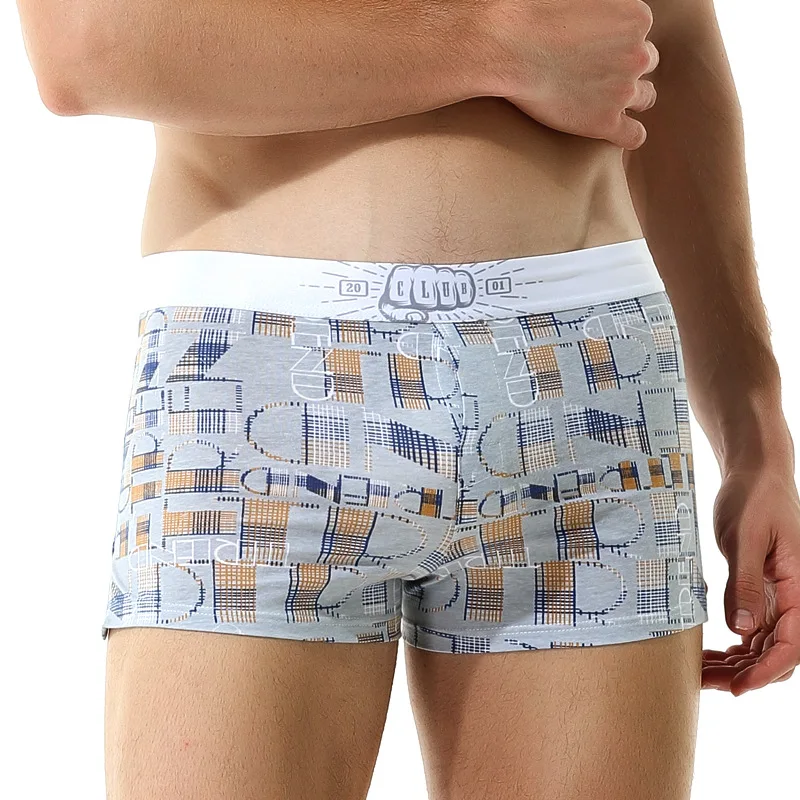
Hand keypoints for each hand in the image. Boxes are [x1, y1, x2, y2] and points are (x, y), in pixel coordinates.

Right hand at [486, 0, 658, 148]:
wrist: (510, 46)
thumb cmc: (534, 11)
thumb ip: (600, 3)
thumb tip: (592, 14)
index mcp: (636, 18)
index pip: (638, 31)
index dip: (618, 40)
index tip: (596, 46)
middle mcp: (637, 54)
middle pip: (645, 62)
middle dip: (626, 67)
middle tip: (598, 72)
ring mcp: (623, 90)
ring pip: (645, 97)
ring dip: (632, 98)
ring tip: (607, 100)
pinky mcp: (604, 122)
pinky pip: (633, 136)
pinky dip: (629, 134)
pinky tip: (616, 132)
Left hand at [702, 467, 799, 694]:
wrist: (756, 476)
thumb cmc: (754, 499)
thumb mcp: (745, 538)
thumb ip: (745, 583)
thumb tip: (742, 629)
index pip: (792, 644)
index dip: (766, 671)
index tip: (738, 687)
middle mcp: (795, 597)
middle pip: (777, 652)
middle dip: (745, 674)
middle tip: (706, 683)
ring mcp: (779, 596)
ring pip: (763, 644)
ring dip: (737, 663)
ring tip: (702, 673)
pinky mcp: (762, 590)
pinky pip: (753, 628)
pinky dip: (734, 645)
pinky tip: (712, 653)